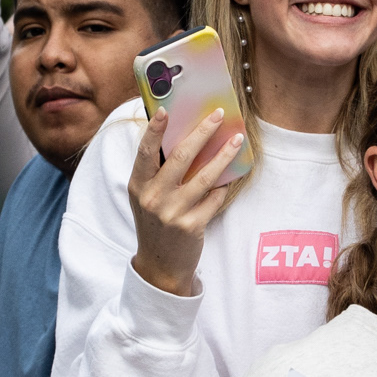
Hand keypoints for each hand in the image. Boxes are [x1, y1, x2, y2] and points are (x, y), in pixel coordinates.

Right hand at [126, 107, 244, 296]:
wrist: (160, 265)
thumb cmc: (155, 223)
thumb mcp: (147, 197)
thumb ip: (157, 173)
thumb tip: (182, 137)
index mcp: (138, 185)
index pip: (145, 151)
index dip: (155, 130)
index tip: (166, 110)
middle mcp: (153, 197)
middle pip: (180, 156)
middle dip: (202, 132)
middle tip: (219, 115)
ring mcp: (172, 213)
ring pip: (204, 176)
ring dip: (224, 154)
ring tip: (237, 139)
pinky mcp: (191, 226)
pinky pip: (214, 198)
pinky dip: (225, 185)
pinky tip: (234, 174)